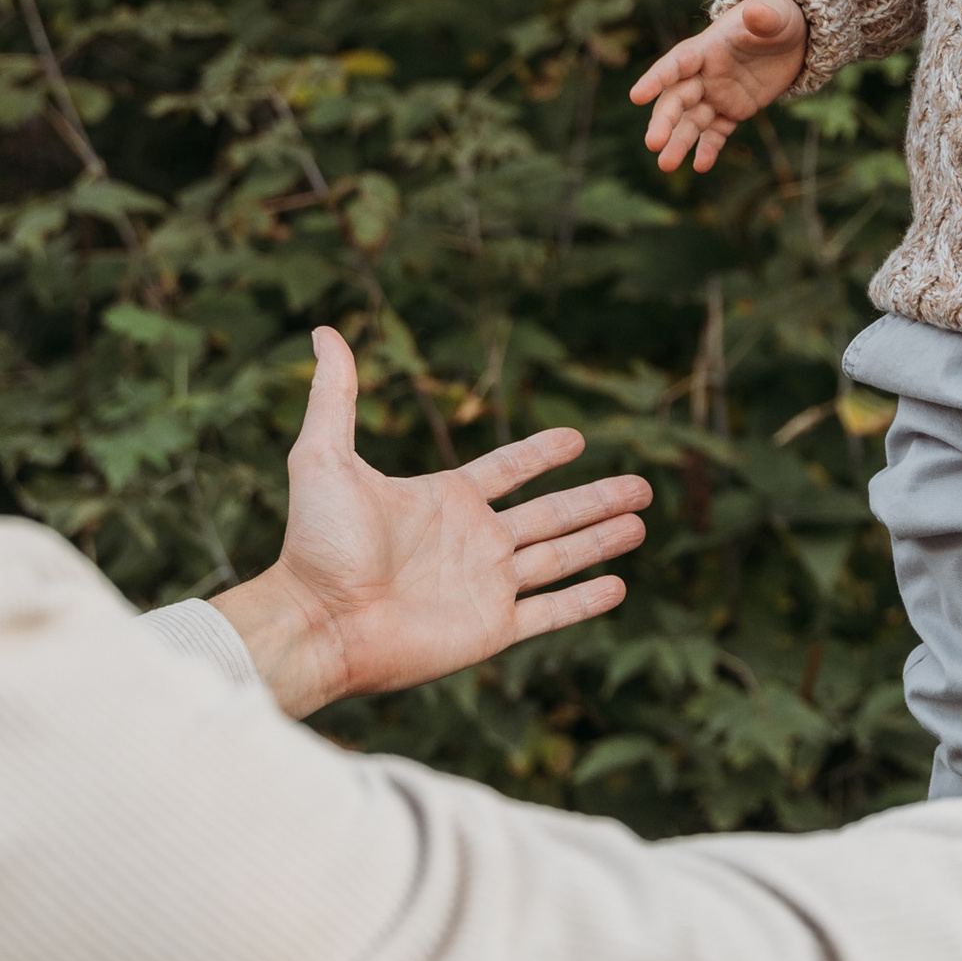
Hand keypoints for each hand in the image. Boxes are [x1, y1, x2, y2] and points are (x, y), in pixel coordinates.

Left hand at [212, 327, 651, 718]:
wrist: (318, 620)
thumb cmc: (317, 543)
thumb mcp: (324, 455)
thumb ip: (335, 395)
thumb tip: (323, 332)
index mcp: (444, 500)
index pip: (508, 471)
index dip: (541, 454)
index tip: (578, 438)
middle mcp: (473, 541)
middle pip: (551, 514)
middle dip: (597, 499)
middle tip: (644, 487)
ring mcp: (485, 586)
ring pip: (560, 558)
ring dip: (602, 541)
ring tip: (641, 523)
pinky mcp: (491, 629)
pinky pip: (549, 613)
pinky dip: (584, 601)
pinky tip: (618, 586)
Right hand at [629, 0, 808, 177]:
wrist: (790, 37)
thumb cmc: (778, 17)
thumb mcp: (776, 14)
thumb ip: (764, 17)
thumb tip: (756, 13)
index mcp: (707, 47)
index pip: (677, 63)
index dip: (657, 79)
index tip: (636, 97)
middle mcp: (705, 74)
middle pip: (678, 99)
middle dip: (665, 121)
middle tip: (652, 144)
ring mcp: (717, 94)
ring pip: (691, 121)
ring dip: (678, 143)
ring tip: (665, 165)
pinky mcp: (733, 111)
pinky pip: (717, 133)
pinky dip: (709, 149)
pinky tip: (701, 167)